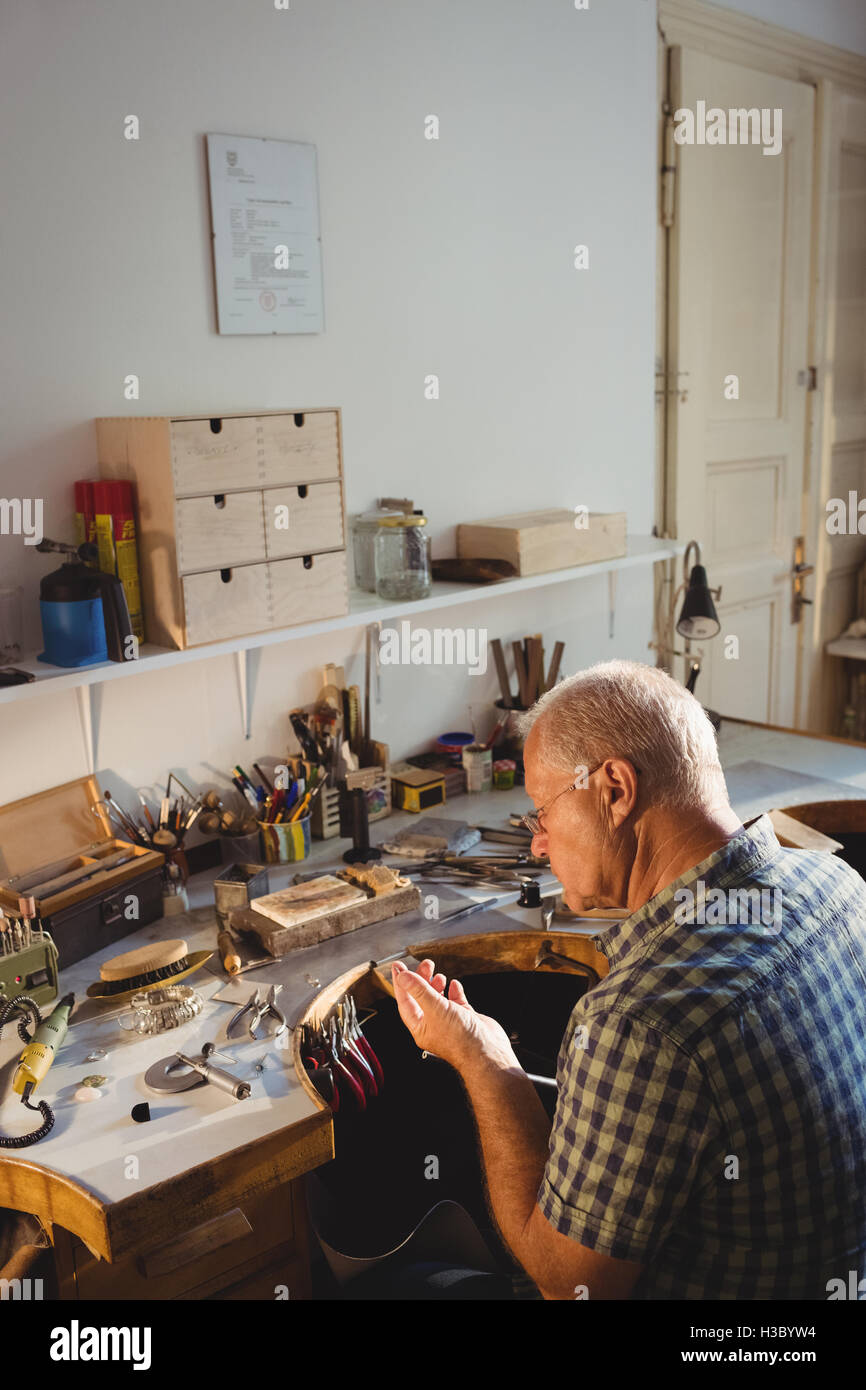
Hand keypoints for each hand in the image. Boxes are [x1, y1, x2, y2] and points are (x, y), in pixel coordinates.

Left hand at [391, 958, 516, 1073]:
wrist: (488, 1053)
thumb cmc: (461, 1040)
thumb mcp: (435, 1010)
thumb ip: (419, 991)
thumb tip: (403, 977)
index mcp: (421, 1027)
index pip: (405, 1002)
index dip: (402, 983)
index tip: (398, 967)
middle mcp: (433, 1025)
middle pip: (421, 998)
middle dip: (422, 980)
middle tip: (425, 964)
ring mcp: (449, 1022)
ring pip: (438, 999)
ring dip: (436, 985)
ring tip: (438, 974)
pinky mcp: (465, 1019)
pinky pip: (456, 1002)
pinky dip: (454, 992)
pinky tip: (454, 985)